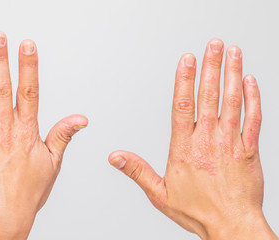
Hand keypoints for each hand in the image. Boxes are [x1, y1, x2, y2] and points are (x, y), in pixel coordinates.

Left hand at [0, 31, 87, 239]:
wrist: (3, 215)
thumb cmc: (28, 191)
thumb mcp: (53, 163)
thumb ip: (62, 135)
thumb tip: (79, 119)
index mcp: (25, 132)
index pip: (29, 92)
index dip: (28, 67)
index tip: (26, 46)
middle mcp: (3, 131)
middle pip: (1, 89)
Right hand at [109, 39, 277, 239]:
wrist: (232, 226)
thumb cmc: (199, 211)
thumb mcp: (159, 194)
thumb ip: (137, 171)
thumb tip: (116, 157)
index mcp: (185, 148)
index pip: (182, 106)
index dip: (185, 80)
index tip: (187, 60)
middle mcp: (208, 141)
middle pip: (209, 96)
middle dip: (211, 67)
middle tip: (213, 45)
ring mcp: (231, 143)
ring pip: (232, 102)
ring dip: (232, 75)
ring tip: (232, 53)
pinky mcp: (249, 150)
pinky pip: (253, 119)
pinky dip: (253, 98)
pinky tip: (250, 81)